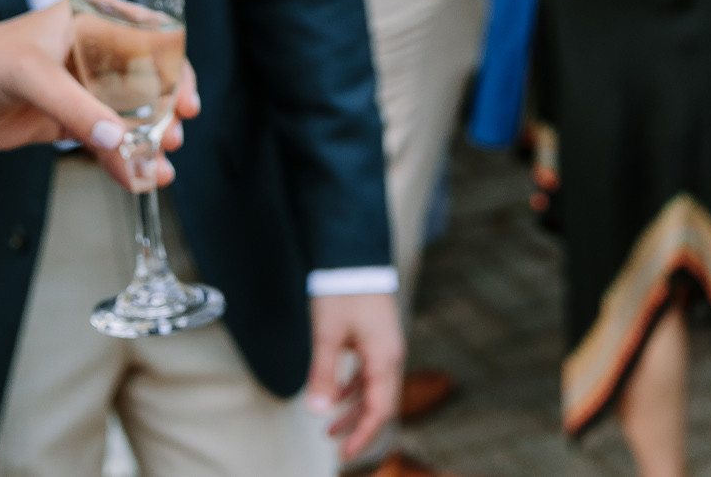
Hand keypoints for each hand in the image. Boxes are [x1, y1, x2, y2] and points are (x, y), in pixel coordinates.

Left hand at [0, 1, 200, 193]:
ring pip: (130, 116)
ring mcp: (83, 88)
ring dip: (146, 143)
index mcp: (92, 17)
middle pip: (149, 82)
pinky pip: (106, 141)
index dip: (177, 70)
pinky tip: (136, 178)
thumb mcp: (30, 75)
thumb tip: (120, 139)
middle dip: (165, 115)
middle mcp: (95, 50)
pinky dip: (122, 160)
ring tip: (158, 170)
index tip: (188, 103)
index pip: (150, 39)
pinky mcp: (70, 121)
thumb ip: (75, 107)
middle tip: (171, 141)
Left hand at [305, 292, 402, 461]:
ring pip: (374, 389)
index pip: (379, 409)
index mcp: (384, 358)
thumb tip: (318, 412)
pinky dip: (355, 389)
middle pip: (381, 403)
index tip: (346, 454)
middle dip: (360, 427)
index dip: (363, 435)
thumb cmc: (342, 292)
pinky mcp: (378, 339)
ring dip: (354, 409)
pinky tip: (337, 394)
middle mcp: (391, 356)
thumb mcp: (327, 334)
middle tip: (337, 446)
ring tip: (331, 427)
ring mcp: (386, 347)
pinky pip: (370, 373)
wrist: (354, 256)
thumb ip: (324, 374)